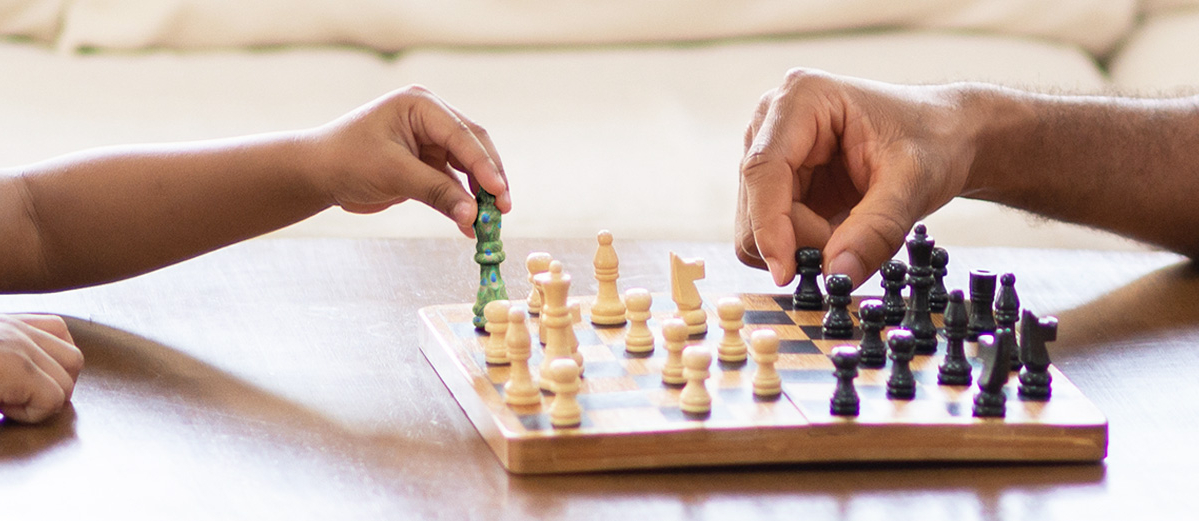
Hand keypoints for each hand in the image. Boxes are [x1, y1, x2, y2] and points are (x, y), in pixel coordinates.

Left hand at [0, 314, 82, 422]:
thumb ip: (5, 408)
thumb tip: (27, 408)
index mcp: (10, 365)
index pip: (54, 399)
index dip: (32, 415)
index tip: (5, 412)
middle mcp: (21, 341)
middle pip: (68, 378)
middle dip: (46, 398)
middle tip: (15, 402)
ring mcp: (19, 326)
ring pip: (72, 354)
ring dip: (59, 375)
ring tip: (30, 386)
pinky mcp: (15, 319)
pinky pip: (56, 328)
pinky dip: (56, 347)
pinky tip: (36, 363)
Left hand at [306, 85, 510, 236]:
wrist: (317, 174)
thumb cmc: (346, 161)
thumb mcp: (393, 174)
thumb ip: (436, 192)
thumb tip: (473, 217)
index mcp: (421, 105)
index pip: (462, 134)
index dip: (484, 165)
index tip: (498, 193)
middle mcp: (430, 119)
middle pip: (473, 147)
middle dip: (489, 179)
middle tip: (503, 208)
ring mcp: (430, 142)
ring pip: (468, 168)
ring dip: (479, 194)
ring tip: (490, 221)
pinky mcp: (427, 165)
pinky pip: (452, 184)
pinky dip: (462, 204)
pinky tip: (470, 226)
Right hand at [736, 69, 974, 287]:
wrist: (944, 137)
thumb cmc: (934, 141)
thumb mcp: (915, 184)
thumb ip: (877, 230)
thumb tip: (838, 274)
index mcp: (802, 98)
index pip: (764, 169)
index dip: (769, 225)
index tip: (786, 272)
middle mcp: (773, 120)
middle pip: (757, 204)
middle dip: (800, 240)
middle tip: (852, 247)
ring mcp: (769, 150)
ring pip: (758, 225)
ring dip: (804, 245)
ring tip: (854, 229)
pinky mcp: (775, 180)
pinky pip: (771, 232)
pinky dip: (805, 245)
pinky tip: (840, 229)